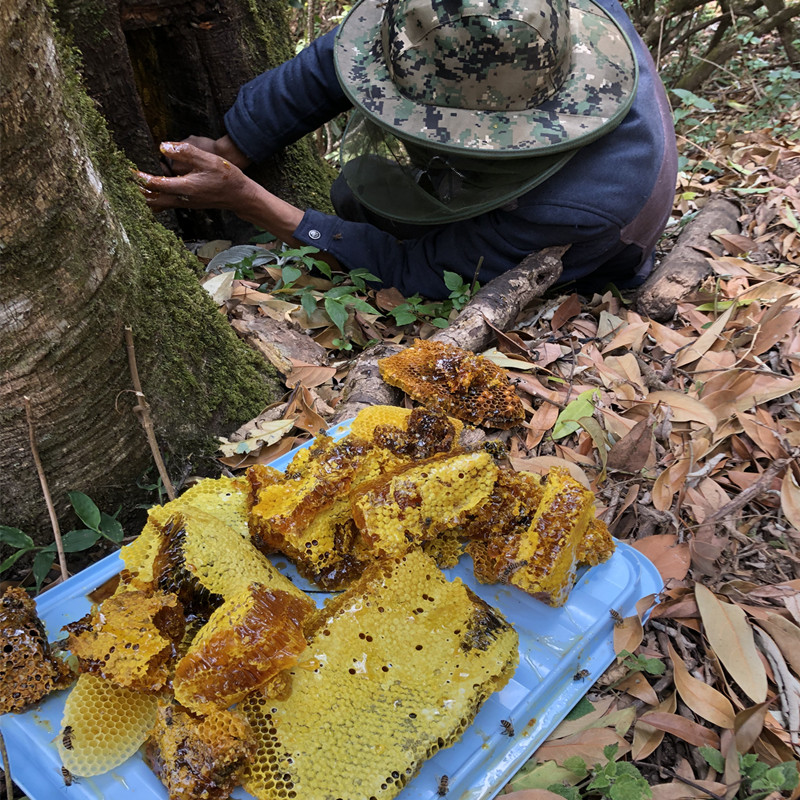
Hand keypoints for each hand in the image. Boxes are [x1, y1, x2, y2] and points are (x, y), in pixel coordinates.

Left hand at [133, 142, 256, 212]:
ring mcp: (184, 203)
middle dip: (136, 192)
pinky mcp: (187, 203)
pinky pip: (164, 204)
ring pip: (157, 204)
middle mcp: (182, 199)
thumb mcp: (207, 159)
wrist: (239, 196)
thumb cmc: (226, 176)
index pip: (155, 184)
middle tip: (122, 182)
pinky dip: (154, 200)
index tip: (127, 170)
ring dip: (144, 197)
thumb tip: (163, 146)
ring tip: (130, 187)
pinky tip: (148, 194)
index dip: (139, 177)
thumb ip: (184, 152)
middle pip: (152, 200)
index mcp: (185, 188)